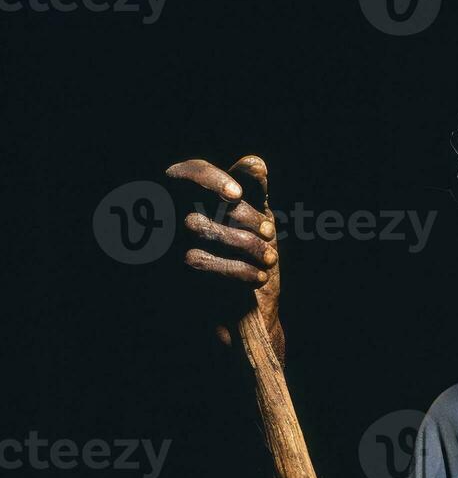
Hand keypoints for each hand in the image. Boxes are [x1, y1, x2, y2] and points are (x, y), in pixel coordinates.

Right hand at [166, 155, 283, 362]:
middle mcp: (168, 220)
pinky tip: (260, 277)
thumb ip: (254, 191)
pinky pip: (201, 263)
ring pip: (199, 231)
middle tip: (270, 232)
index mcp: (186, 200)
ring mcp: (167, 247)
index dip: (208, 179)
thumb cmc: (246, 259)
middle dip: (242, 217)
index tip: (237, 194)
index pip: (183, 175)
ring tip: (270, 258)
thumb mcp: (255, 221)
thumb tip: (255, 164)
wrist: (241, 314)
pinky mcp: (174, 275)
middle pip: (198, 203)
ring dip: (245, 245)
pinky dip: (237, 269)